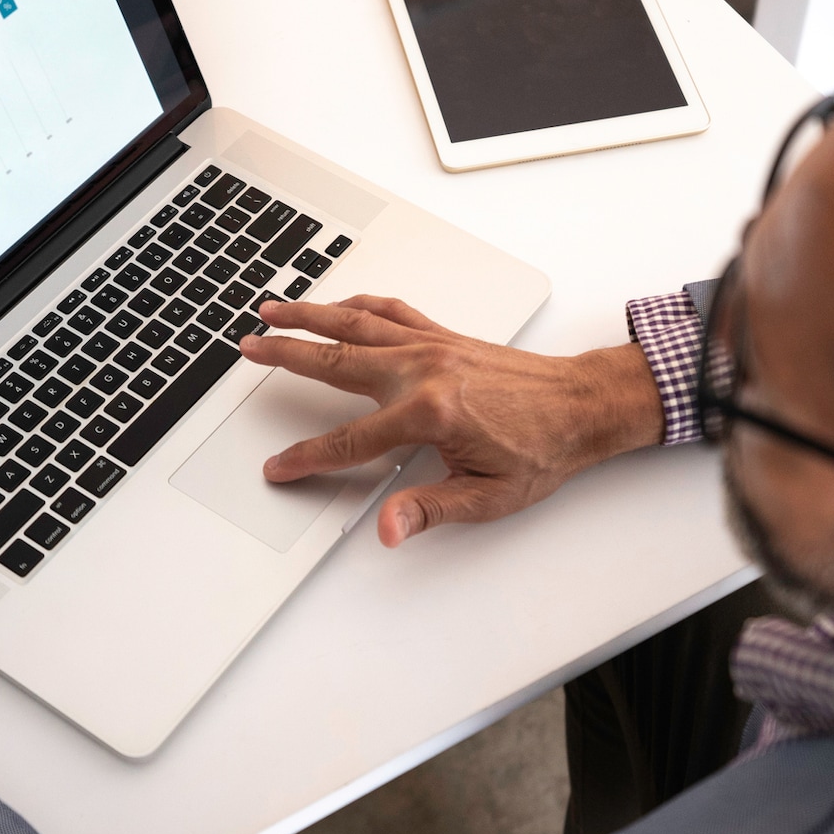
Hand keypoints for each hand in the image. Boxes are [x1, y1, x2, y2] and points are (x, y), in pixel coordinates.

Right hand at [238, 296, 663, 545]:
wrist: (583, 405)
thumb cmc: (544, 449)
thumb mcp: (488, 496)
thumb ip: (429, 509)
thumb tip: (388, 528)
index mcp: (428, 413)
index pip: (349, 442)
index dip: (308, 458)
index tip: (278, 466)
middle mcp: (423, 370)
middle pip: (336, 361)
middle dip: (286, 354)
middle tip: (249, 348)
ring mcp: (432, 346)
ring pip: (357, 324)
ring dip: (311, 314)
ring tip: (273, 308)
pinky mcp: (445, 335)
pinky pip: (392, 312)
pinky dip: (360, 304)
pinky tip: (340, 305)